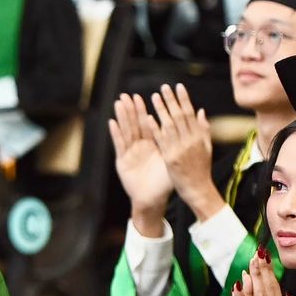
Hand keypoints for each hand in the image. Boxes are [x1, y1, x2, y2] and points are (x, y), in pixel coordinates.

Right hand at [108, 93, 172, 234]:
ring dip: (122, 117)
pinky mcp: (122, 160)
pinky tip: (112, 122)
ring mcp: (130, 153)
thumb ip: (176, 145)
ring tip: (119, 103)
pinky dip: (116, 133)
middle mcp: (140, 147)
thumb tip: (182, 139)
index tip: (142, 97)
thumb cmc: (164, 183)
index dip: (144, 111)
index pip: (148, 124)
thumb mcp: (172, 161)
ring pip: (126, 131)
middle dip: (131, 110)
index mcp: (153, 145)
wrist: (152, 200)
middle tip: (127, 95)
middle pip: (135, 125)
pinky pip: (120, 145)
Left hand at [149, 84, 222, 219]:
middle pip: (179, 117)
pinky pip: (160, 141)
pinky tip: (147, 117)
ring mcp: (179, 150)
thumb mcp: (206, 148)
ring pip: (169, 126)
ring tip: (153, 96)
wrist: (198, 190)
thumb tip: (201, 110)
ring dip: (161, 110)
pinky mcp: (170, 158)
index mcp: (199, 138)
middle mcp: (190, 142)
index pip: (190, 114)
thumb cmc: (201, 169)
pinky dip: (154, 128)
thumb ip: (203, 129)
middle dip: (171, 100)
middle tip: (163, 87)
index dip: (184, 99)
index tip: (178, 86)